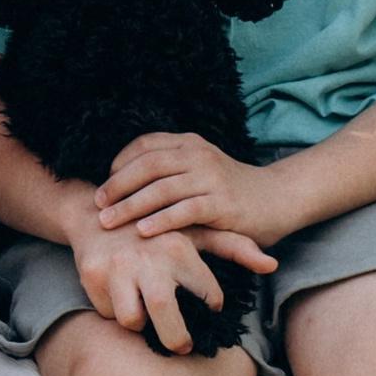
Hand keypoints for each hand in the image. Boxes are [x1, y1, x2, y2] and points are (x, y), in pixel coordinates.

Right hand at [72, 219, 275, 354]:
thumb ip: (235, 247)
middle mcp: (148, 257)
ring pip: (132, 319)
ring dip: (141, 323)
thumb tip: (272, 265)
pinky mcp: (91, 275)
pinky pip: (108, 312)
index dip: (211, 305)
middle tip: (183, 346)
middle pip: (165, 315)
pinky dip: (116, 311)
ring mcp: (117, 268)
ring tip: (148, 315)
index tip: (208, 306)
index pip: (207, 294)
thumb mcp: (195, 231)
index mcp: (179, 247)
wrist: (96, 212)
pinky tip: (120, 295)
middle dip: (177, 339)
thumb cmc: (157, 226)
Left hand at [97, 130, 287, 242]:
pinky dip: (160, 221)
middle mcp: (199, 155)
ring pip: (161, 188)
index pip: (145, 145)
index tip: (103, 185)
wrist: (278, 199)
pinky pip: (184, 211)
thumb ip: (171, 169)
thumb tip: (125, 180)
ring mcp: (211, 178)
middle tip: (97, 204)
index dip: (119, 164)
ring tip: (108, 221)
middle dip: (118, 185)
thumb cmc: (231, 189)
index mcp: (190, 143)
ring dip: (130, 205)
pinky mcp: (222, 204)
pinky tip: (142, 232)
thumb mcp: (200, 169)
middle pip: (147, 165)